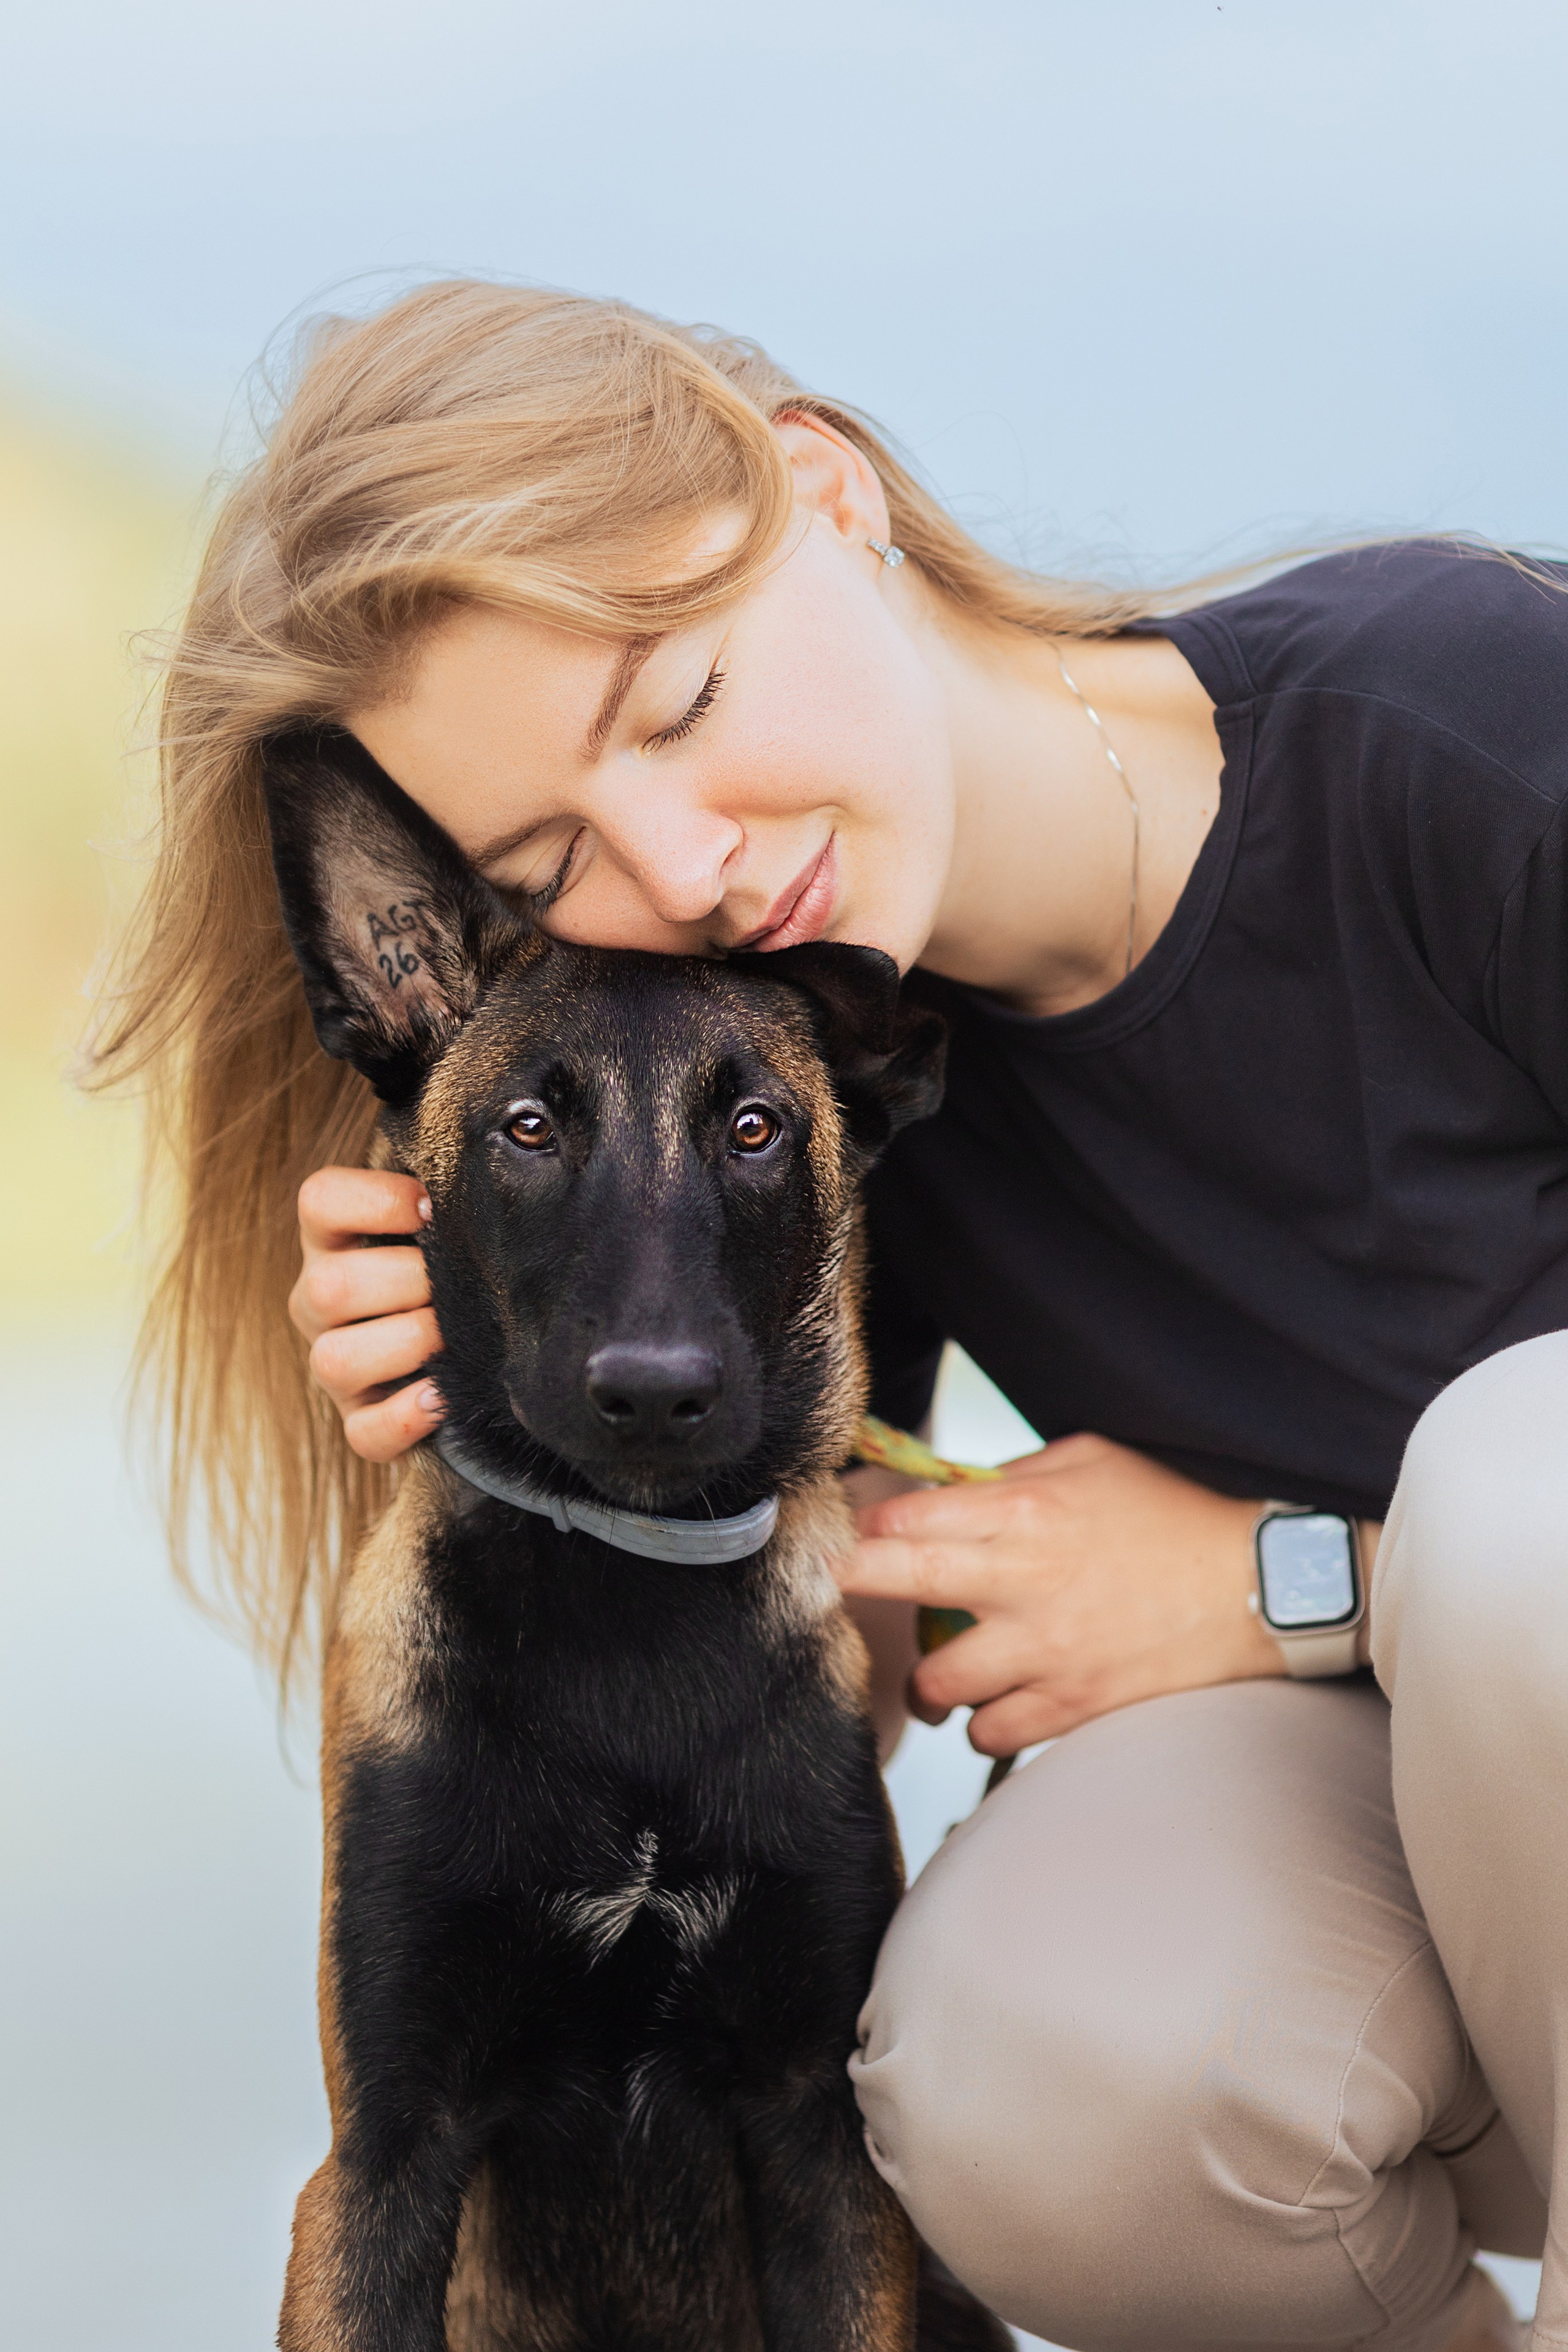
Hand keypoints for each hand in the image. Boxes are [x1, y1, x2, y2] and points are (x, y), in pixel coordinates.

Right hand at [290, 1167, 445, 1463]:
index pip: (319, 1200)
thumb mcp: (442, 1222)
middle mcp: (318, 1300)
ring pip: (336, 1360)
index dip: (377, 1200)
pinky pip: (364, 1433)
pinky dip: (406, 1418)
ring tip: (453, 1335)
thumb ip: (447, 1195)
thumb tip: (490, 1175)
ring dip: (408, 1344)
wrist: (467, 1345)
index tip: (433, 1208)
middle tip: (458, 1283)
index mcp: (332, 1238)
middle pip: (330, 1286)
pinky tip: (442, 1396)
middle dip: (409, 1283)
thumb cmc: (454, 1264)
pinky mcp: (358, 1421)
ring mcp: (333, 1365)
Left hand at [839, 1433, 1284, 1754]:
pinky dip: (984, 1720)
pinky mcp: (1072, 1705)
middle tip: (835, 1589)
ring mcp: (1045, 1652)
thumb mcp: (1088, 1460)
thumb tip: (944, 1491)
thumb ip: (1010, 1475)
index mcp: (1024, 1510)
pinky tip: (1000, 1699)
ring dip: (931, 1675)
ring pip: (937, 1680)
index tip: (853, 1538)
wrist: (1254, 1587)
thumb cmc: (1169, 1514)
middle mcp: (1024, 1582)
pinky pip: (990, 1732)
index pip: (906, 1519)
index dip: (865, 1529)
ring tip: (946, 1666)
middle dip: (849, 1584)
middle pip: (897, 1584)